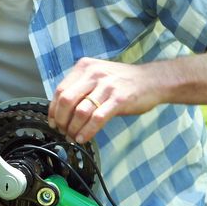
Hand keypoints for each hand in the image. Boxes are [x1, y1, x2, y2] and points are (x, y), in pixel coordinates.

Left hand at [48, 57, 162, 143]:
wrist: (152, 80)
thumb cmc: (124, 81)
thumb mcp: (99, 75)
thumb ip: (81, 87)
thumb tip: (62, 111)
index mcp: (85, 67)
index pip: (60, 90)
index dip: (53, 110)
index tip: (53, 122)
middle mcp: (94, 74)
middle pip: (66, 100)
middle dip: (61, 120)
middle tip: (63, 132)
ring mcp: (107, 86)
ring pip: (80, 111)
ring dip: (73, 128)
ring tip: (73, 137)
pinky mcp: (119, 99)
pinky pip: (97, 118)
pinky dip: (87, 131)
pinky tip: (84, 138)